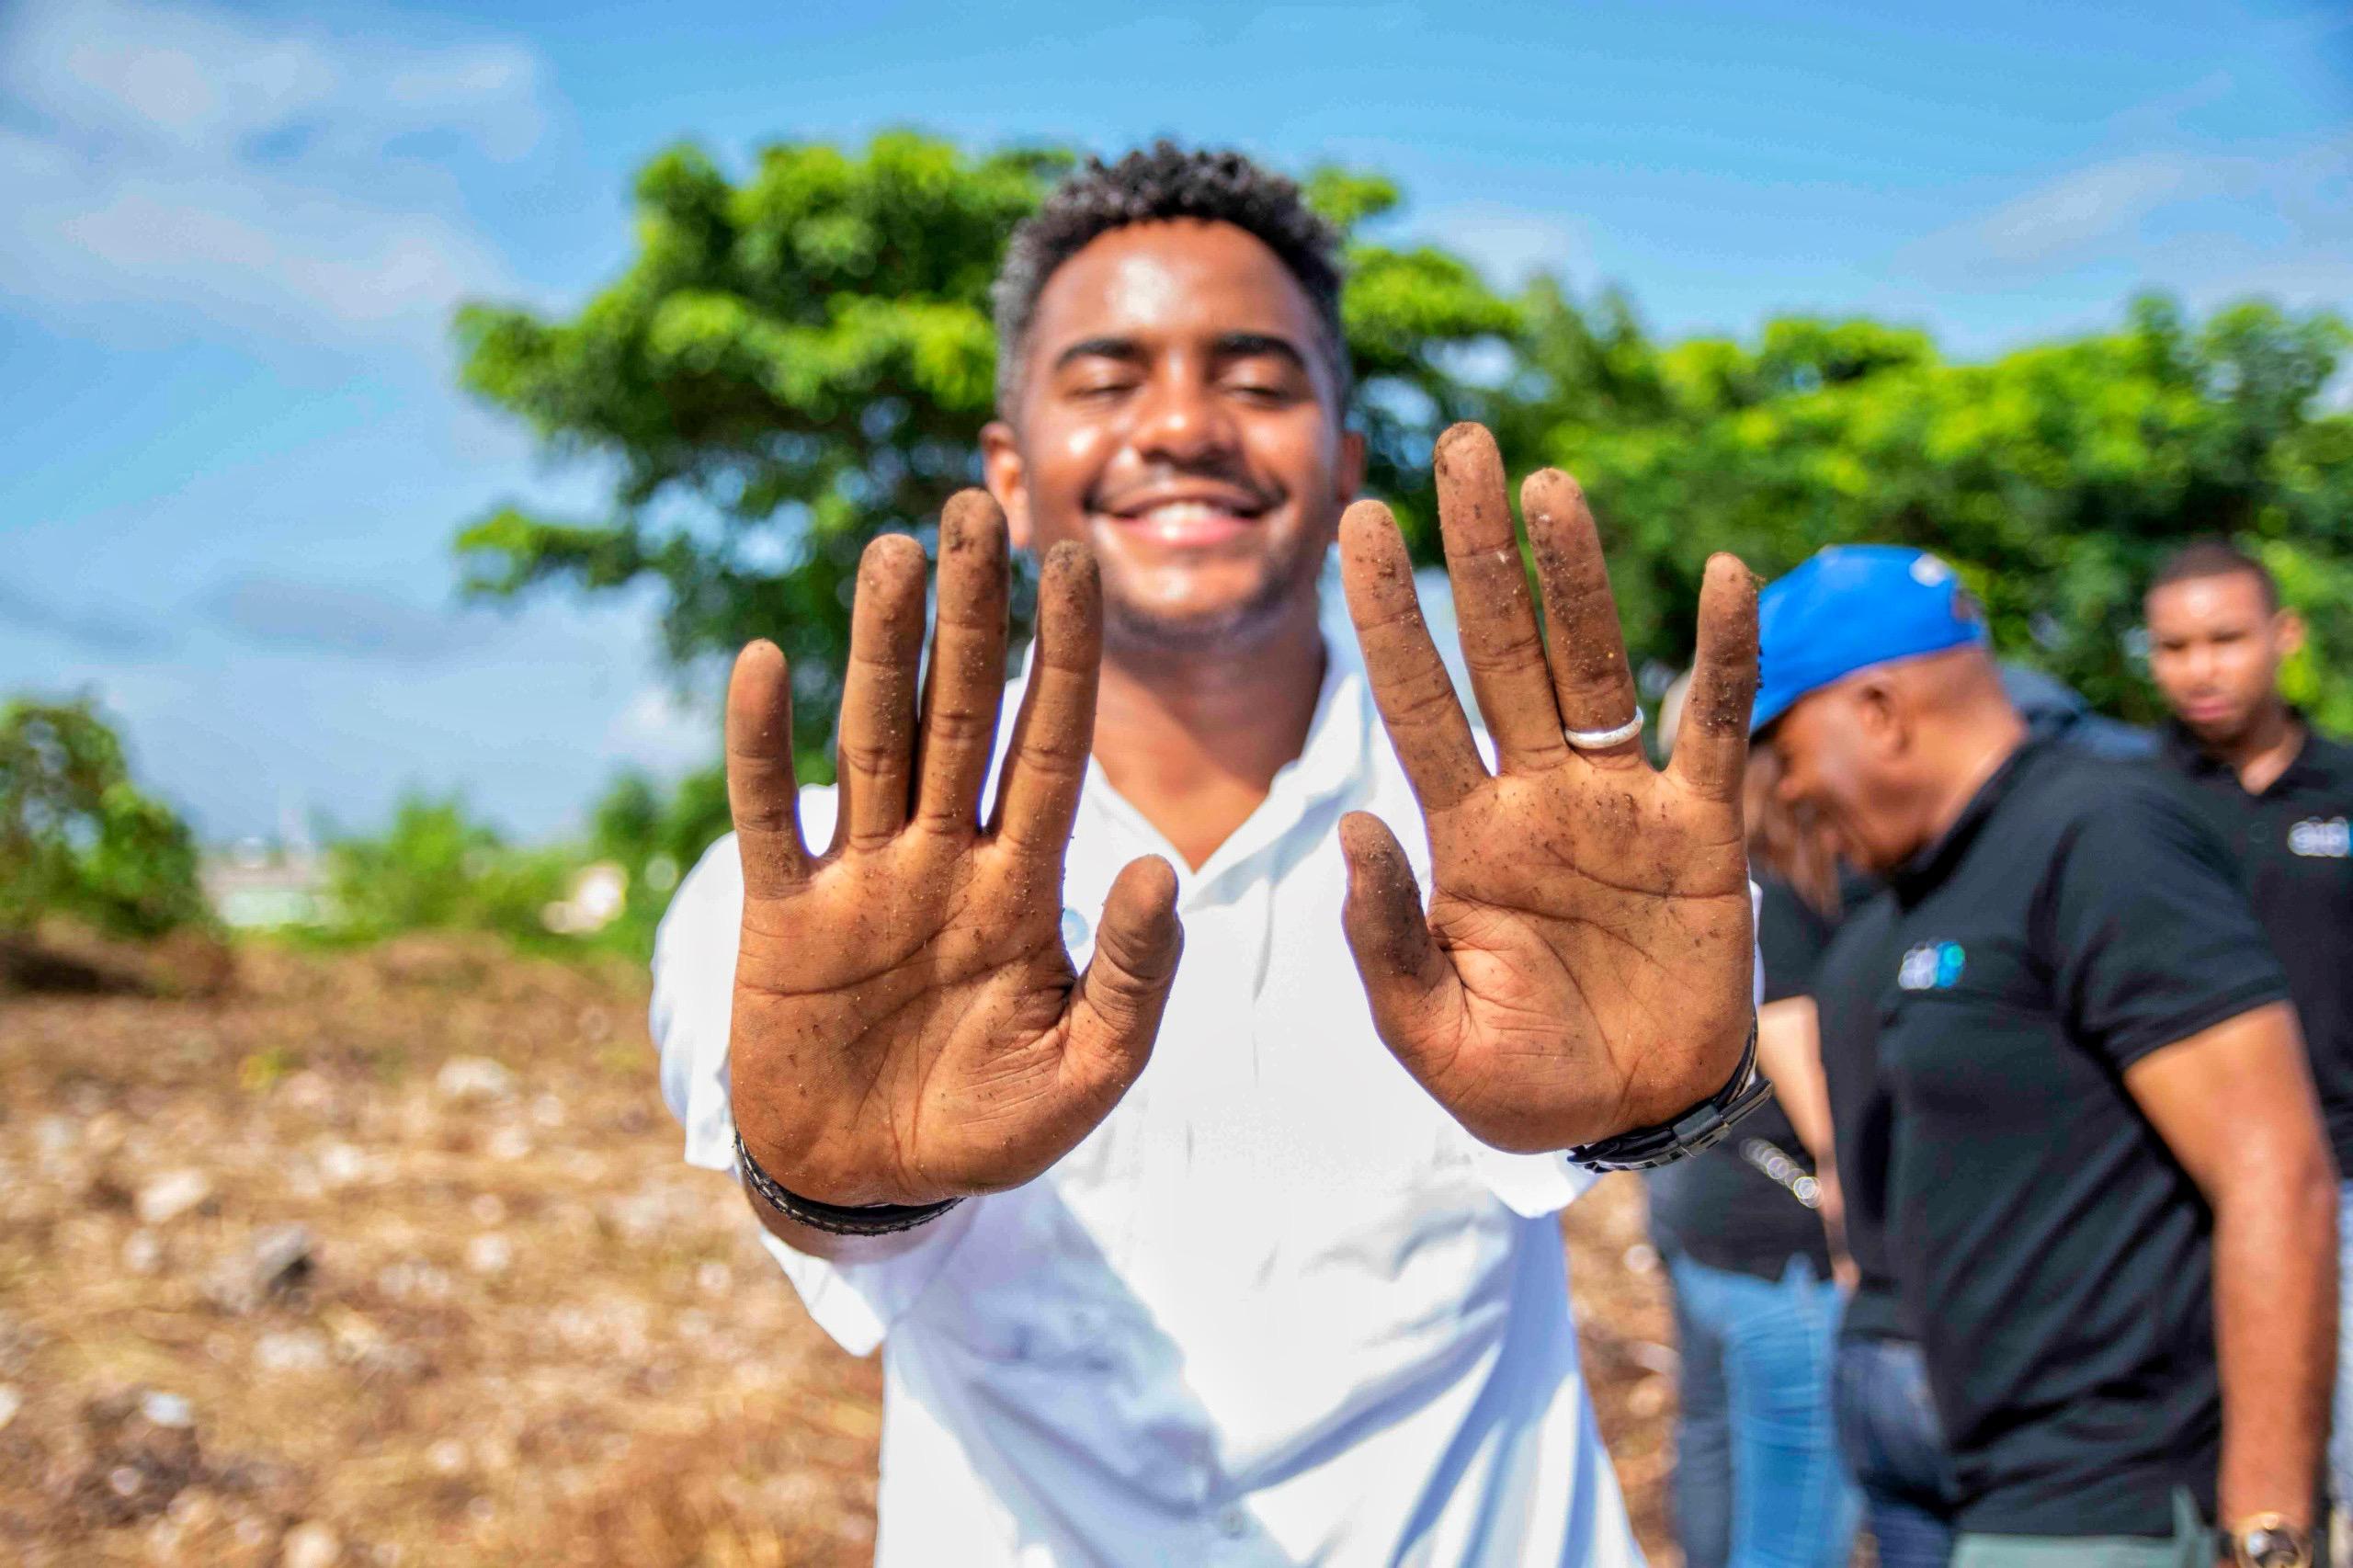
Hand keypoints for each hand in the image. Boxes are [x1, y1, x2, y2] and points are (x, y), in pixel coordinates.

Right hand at [724, 493, 1182, 1205]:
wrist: (872, 1188)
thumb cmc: (987, 1129)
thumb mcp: (1085, 1072)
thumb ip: (1131, 978)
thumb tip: (1161, 867)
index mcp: (1023, 886)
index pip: (1049, 747)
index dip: (1064, 656)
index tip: (1078, 561)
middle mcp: (941, 858)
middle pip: (958, 713)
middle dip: (971, 615)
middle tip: (976, 506)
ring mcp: (859, 879)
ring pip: (871, 738)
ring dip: (879, 646)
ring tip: (893, 549)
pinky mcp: (780, 915)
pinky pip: (769, 815)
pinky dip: (763, 746)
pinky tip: (767, 660)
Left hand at [1336, 423, 1757, 1152]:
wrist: (1634, 1119)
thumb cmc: (1523, 1080)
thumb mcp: (1433, 1033)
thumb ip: (1388, 941)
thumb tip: (1354, 830)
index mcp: (1464, 835)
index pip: (1415, 700)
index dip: (1389, 612)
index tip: (1359, 520)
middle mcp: (1538, 795)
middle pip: (1502, 649)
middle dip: (1480, 550)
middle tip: (1460, 444)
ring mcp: (1621, 805)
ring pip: (1594, 665)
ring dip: (1576, 575)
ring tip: (1550, 484)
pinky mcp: (1702, 832)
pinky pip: (1714, 725)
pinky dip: (1724, 655)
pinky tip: (1725, 575)